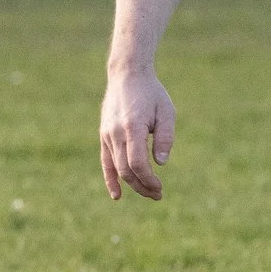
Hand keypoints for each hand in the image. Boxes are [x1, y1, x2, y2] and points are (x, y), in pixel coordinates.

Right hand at [100, 68, 176, 201]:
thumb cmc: (151, 93)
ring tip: (148, 193)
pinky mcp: (104, 135)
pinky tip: (117, 195)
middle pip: (126, 169)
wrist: (127, 75)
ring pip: (116, 168)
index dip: (148, 179)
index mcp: (132, 127)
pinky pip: (105, 161)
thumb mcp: (166, 111)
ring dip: (132, 184)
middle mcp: (116, 133)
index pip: (137, 162)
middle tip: (158, 195)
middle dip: (142, 186)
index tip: (160, 187)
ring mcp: (107, 134)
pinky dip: (110, 179)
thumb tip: (161, 163)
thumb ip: (165, 137)